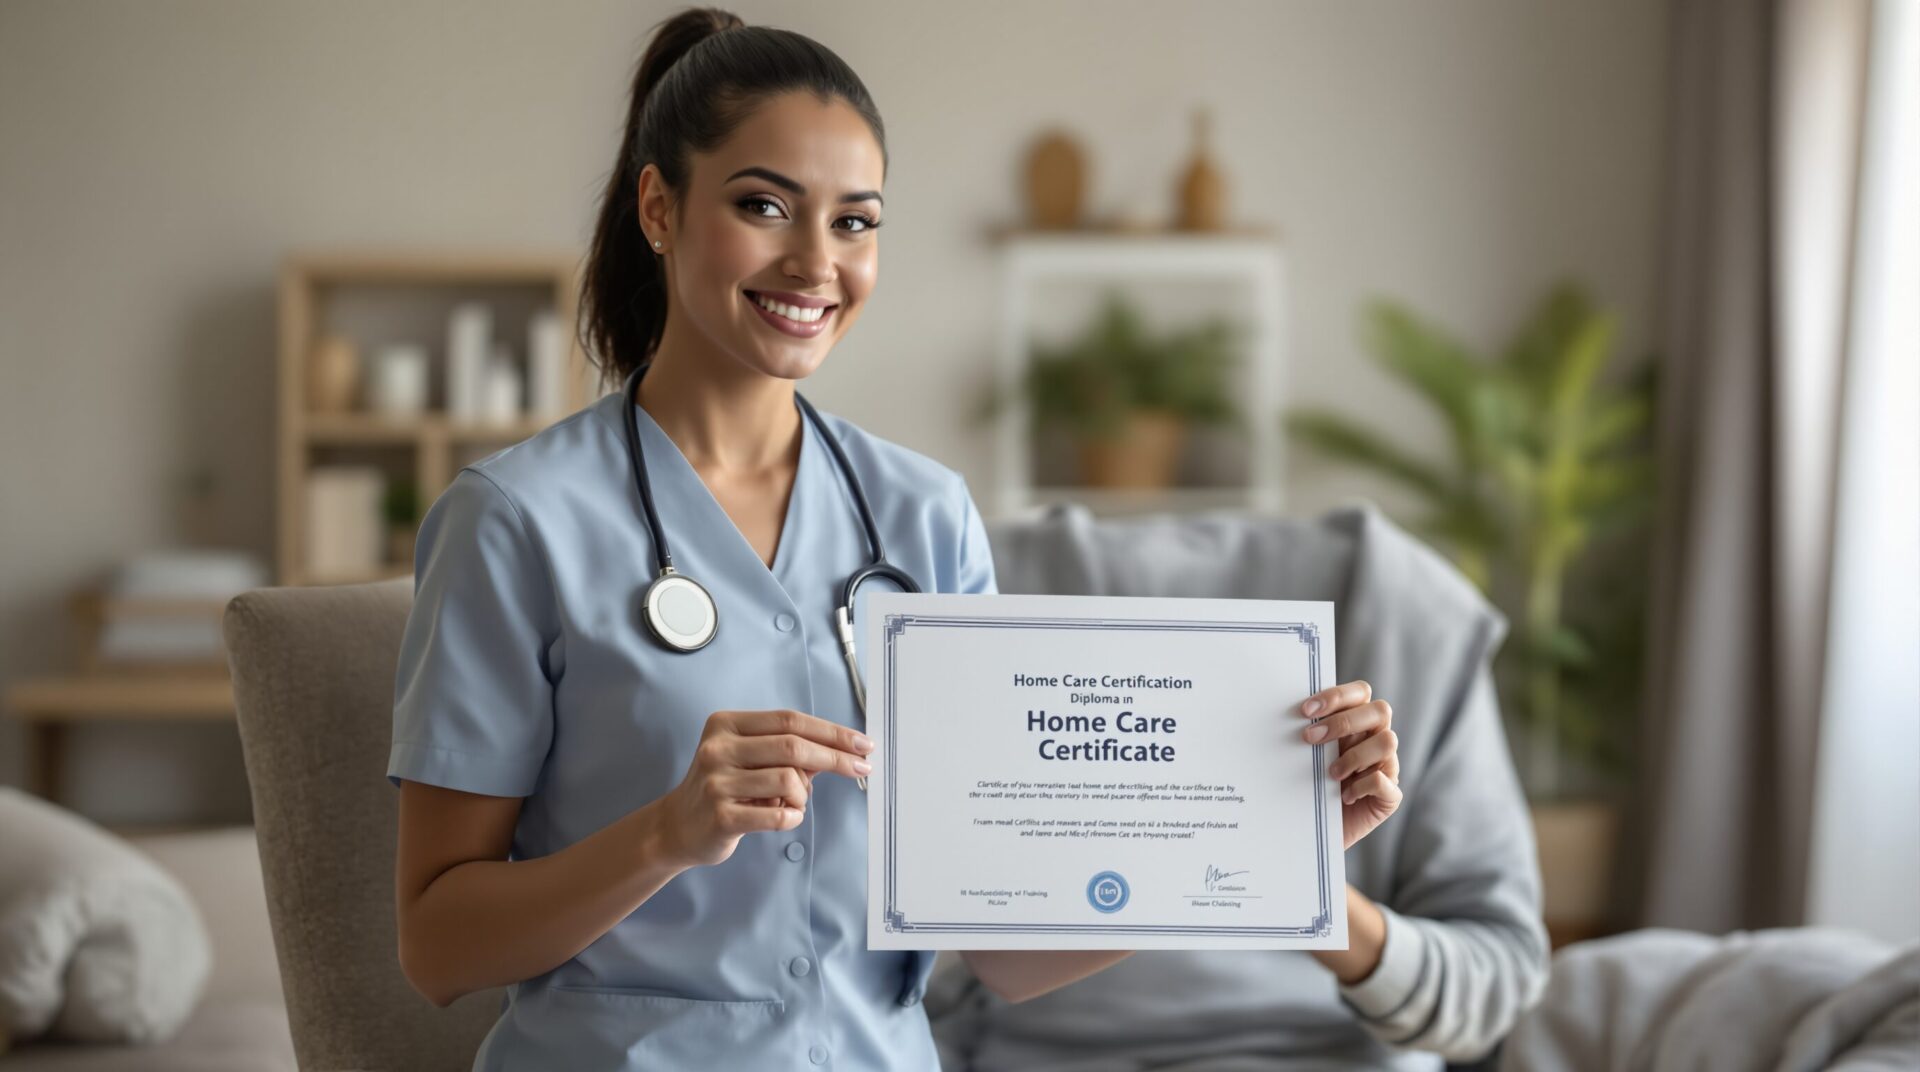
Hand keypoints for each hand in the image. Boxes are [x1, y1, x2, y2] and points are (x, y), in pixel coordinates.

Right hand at [652, 709, 873, 868]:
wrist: (678, 826)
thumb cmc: (725, 787)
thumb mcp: (749, 758)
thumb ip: (788, 751)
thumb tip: (844, 751)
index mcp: (726, 724)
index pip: (790, 720)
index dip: (831, 731)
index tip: (861, 743)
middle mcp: (718, 748)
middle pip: (793, 745)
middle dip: (835, 758)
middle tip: (861, 768)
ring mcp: (717, 782)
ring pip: (788, 780)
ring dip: (803, 795)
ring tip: (792, 801)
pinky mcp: (721, 816)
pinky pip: (779, 814)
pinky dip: (793, 816)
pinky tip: (786, 815)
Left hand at [1296, 681, 1400, 849]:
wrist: (1313, 832)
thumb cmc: (1308, 786)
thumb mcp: (1305, 757)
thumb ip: (1308, 734)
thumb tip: (1287, 715)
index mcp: (1358, 723)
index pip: (1361, 692)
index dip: (1337, 696)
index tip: (1306, 711)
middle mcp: (1376, 739)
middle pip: (1380, 710)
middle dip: (1343, 722)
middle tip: (1310, 738)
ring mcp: (1387, 766)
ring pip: (1387, 741)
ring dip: (1354, 755)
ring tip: (1330, 773)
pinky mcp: (1390, 796)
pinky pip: (1385, 781)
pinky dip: (1361, 786)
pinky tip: (1342, 796)